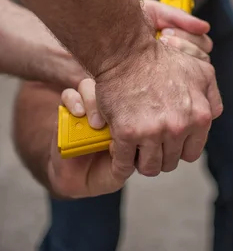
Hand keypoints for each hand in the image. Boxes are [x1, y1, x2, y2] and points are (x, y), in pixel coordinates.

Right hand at [48, 79, 125, 198]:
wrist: (79, 181)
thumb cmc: (105, 170)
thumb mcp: (123, 168)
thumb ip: (129, 156)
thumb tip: (129, 142)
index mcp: (123, 115)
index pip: (129, 92)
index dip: (131, 96)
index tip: (133, 114)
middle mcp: (105, 107)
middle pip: (110, 84)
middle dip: (111, 99)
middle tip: (110, 122)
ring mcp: (85, 107)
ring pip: (88, 86)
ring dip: (91, 101)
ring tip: (95, 123)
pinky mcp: (67, 111)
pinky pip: (68, 95)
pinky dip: (73, 102)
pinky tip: (78, 114)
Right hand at [94, 0, 220, 180]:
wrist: (128, 52)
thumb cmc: (163, 59)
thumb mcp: (201, 71)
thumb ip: (212, 97)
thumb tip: (213, 116)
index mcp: (200, 116)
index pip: (191, 153)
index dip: (178, 148)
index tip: (167, 139)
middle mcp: (179, 127)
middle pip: (170, 162)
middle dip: (160, 154)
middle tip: (148, 140)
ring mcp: (153, 132)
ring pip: (149, 167)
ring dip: (141, 160)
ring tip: (134, 146)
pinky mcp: (127, 134)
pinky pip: (123, 164)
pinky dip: (120, 162)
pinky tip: (118, 149)